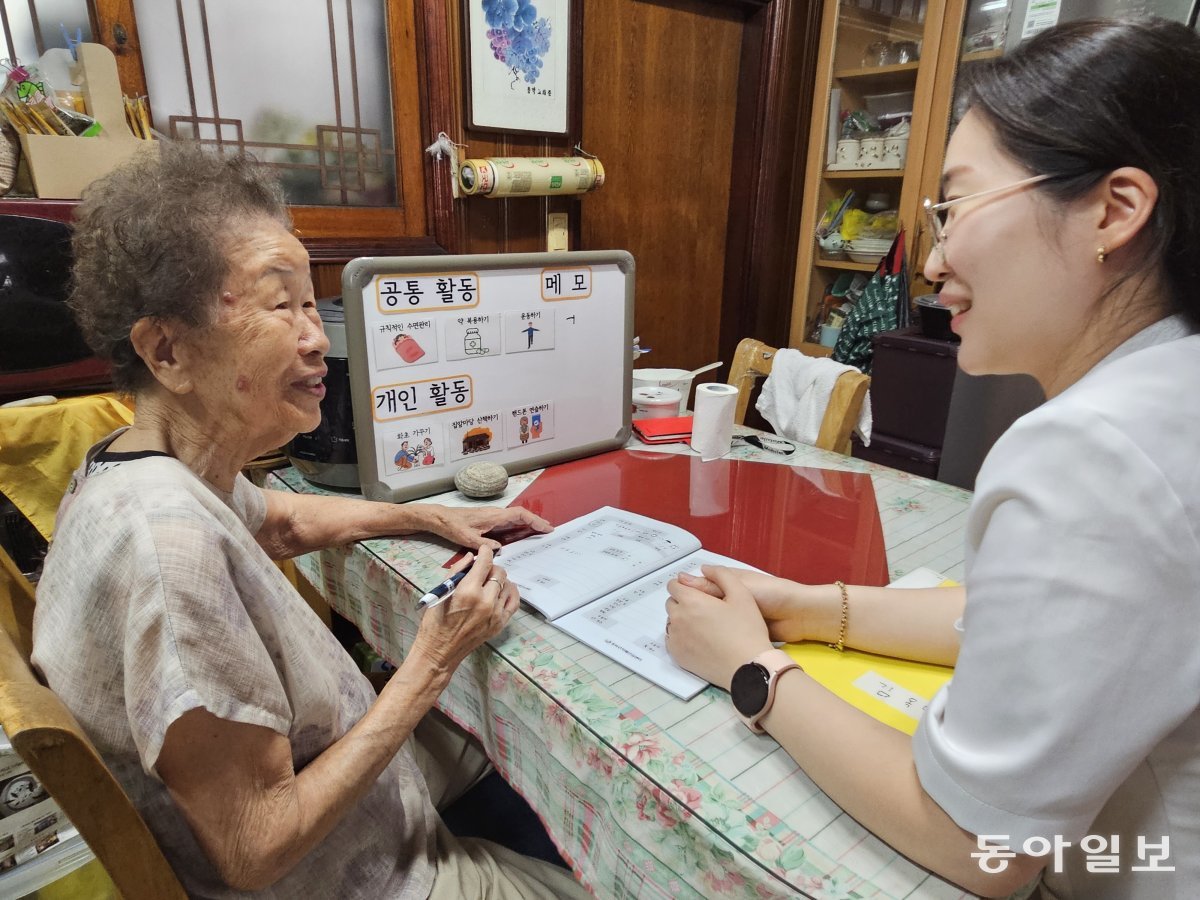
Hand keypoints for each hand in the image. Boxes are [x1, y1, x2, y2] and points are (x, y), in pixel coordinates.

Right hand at [410, 546, 519, 672]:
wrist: (440, 652)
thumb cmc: (435, 622)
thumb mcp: (441, 592)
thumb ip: (457, 571)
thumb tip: (471, 557)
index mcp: (468, 591)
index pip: (485, 563)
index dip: (485, 552)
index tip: (483, 549)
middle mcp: (485, 601)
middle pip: (499, 572)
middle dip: (490, 567)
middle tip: (481, 571)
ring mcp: (495, 614)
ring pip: (507, 585)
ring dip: (498, 580)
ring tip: (488, 583)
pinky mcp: (500, 624)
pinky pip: (514, 602)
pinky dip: (510, 592)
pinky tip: (502, 590)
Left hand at [413, 505, 551, 550]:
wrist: (440, 519)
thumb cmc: (453, 526)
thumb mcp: (466, 538)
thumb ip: (483, 544)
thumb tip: (500, 549)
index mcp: (494, 516)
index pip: (519, 515)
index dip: (534, 521)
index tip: (546, 527)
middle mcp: (496, 514)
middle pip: (521, 515)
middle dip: (536, 522)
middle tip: (550, 530)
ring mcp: (493, 517)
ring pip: (516, 518)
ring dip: (529, 524)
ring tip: (542, 531)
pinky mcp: (489, 521)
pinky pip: (509, 522)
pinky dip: (520, 526)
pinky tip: (523, 533)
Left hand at [665, 565, 772, 690]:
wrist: (748, 667)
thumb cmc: (747, 630)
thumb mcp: (742, 595)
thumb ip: (722, 575)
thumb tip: (704, 568)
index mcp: (691, 601)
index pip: (674, 585)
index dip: (685, 586)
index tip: (698, 593)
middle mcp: (678, 619)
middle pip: (672, 603)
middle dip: (683, 602)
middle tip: (705, 610)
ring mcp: (676, 639)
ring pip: (671, 622)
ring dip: (681, 620)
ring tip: (703, 626)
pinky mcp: (678, 656)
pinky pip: (672, 640)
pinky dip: (680, 637)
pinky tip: (698, 641)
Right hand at [672, 567, 813, 642]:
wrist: (798, 616)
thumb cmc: (770, 594)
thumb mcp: (739, 587)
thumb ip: (711, 586)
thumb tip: (681, 579)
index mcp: (728, 583)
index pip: (700, 585)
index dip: (686, 592)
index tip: (671, 601)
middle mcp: (728, 599)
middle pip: (703, 604)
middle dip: (692, 611)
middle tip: (675, 621)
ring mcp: (734, 617)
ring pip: (711, 621)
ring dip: (701, 626)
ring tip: (683, 632)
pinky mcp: (740, 632)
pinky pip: (722, 633)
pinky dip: (712, 636)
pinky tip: (699, 642)